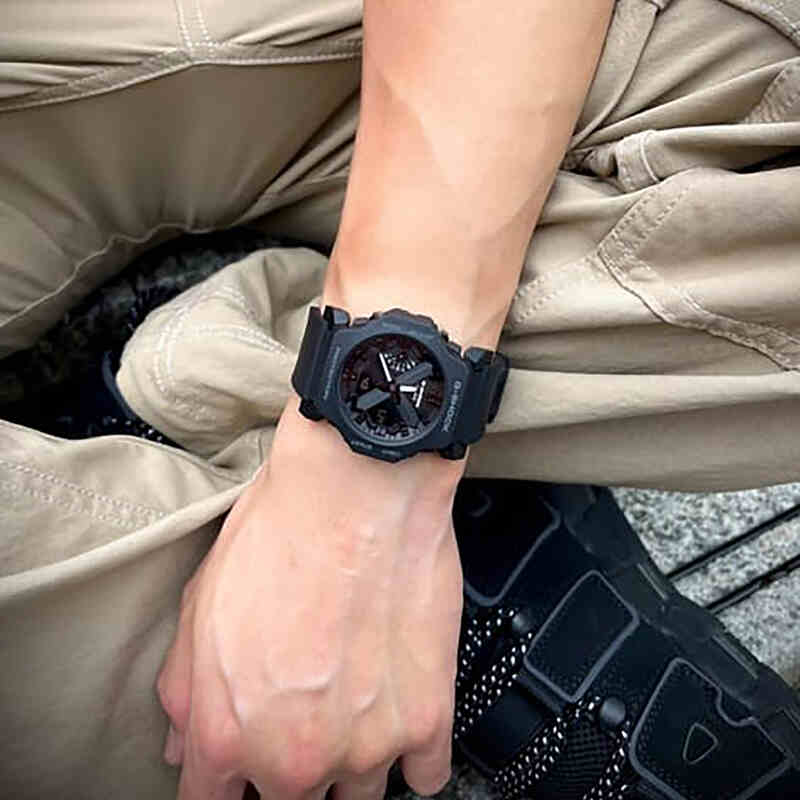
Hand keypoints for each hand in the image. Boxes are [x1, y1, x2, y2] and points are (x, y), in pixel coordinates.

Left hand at [156, 396, 464, 798]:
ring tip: (353, 700)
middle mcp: (296, 755)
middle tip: (302, 709)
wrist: (358, 488)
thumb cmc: (280, 533)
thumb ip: (184, 692)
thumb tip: (187, 746)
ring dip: (350, 760)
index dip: (224, 785)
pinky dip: (412, 752)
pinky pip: (425, 776)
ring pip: (357, 797)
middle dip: (286, 766)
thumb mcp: (201, 605)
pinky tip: (397, 711)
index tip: (239, 769)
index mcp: (229, 732)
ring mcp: (367, 745)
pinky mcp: (427, 719)